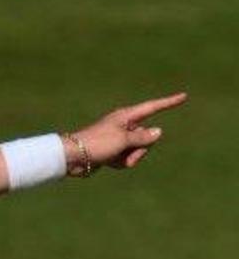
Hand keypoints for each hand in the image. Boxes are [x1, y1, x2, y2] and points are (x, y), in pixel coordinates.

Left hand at [68, 92, 187, 172]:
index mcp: (126, 116)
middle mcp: (124, 126)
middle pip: (148, 137)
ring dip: (130, 158)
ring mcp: (119, 140)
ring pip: (139, 150)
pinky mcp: (114, 152)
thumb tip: (158, 132)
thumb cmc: (97, 143)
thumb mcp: (123, 139)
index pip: (152, 107)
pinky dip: (121, 163)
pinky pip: (127, 159)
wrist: (73, 158)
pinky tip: (108, 163)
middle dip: (141, 149)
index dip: (168, 102)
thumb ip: (143, 137)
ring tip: (114, 158)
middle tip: (126, 151)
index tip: (184, 96)